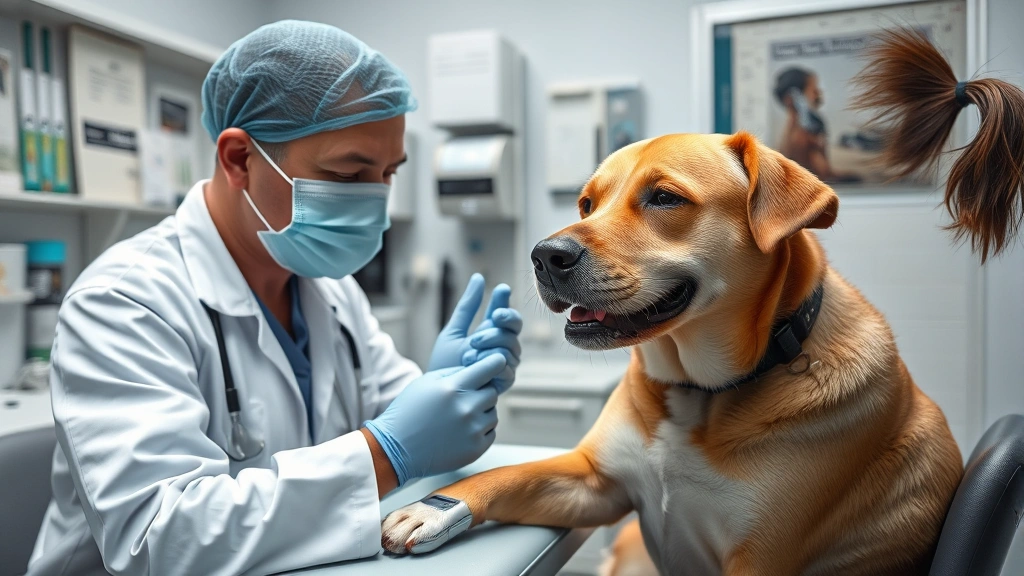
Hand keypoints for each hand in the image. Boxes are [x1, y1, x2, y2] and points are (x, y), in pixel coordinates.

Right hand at [363, 354, 508, 485]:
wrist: (396, 450)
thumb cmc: (409, 411)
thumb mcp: (426, 382)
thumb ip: (455, 372)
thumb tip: (480, 368)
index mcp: (453, 388)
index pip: (490, 367)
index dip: (496, 362)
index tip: (499, 360)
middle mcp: (467, 408)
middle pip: (492, 392)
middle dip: (481, 393)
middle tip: (462, 400)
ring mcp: (473, 430)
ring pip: (493, 413)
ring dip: (481, 413)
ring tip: (457, 419)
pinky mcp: (476, 449)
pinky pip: (491, 432)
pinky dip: (480, 431)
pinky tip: (459, 432)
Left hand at [429, 274, 522, 393]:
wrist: (436, 392)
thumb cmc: (443, 364)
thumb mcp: (453, 331)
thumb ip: (467, 307)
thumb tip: (478, 277)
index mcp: (491, 332)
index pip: (506, 313)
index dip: (505, 301)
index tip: (500, 289)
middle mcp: (502, 347)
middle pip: (513, 328)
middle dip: (496, 329)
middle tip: (474, 337)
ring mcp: (504, 364)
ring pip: (511, 347)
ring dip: (489, 347)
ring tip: (468, 354)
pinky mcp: (503, 382)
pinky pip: (508, 367)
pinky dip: (491, 363)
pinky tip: (474, 364)